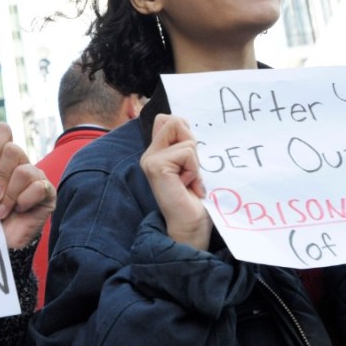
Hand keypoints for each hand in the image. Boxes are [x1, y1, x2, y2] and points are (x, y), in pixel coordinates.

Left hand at [0, 123, 53, 248]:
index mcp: (0, 156)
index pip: (2, 131)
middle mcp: (19, 162)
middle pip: (12, 149)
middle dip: (0, 176)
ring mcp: (35, 175)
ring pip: (24, 170)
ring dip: (10, 194)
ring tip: (0, 211)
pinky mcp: (47, 192)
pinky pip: (39, 186)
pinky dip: (25, 200)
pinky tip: (19, 210)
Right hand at [141, 114, 210, 249]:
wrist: (190, 226)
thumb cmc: (193, 199)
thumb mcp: (191, 164)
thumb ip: (184, 144)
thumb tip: (183, 121)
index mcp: (156, 152)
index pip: (169, 119)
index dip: (186, 133)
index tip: (190, 160)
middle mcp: (149, 154)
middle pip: (175, 121)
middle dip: (191, 145)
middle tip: (190, 171)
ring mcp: (150, 160)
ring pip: (186, 139)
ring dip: (195, 162)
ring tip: (189, 181)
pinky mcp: (156, 166)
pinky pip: (187, 152)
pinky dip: (194, 169)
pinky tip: (188, 185)